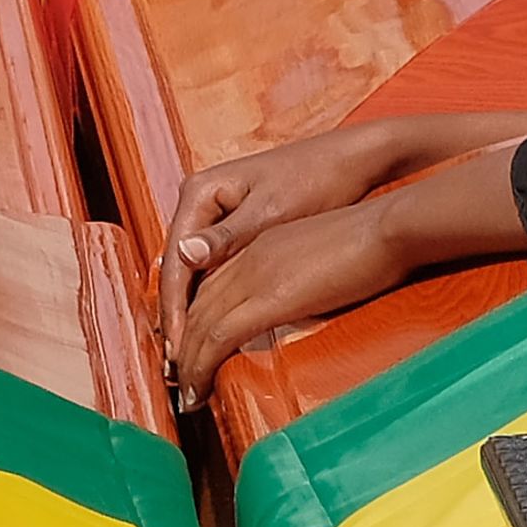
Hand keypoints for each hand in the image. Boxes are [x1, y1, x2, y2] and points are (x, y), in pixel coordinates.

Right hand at [158, 125, 406, 350]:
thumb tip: (185, 254)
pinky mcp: (237, 225)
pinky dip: (213, 299)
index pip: (174, 261)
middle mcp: (201, 201)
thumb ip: (228, 236)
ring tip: (192, 359)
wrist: (353, 159)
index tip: (178, 350)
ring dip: (193, 314)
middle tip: (180, 367)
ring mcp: (218, 213)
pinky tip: (215, 330)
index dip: (174, 310)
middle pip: (179, 269)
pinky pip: (215, 268)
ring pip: (195, 272)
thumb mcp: (272, 211)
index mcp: (200, 192)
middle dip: (179, 318)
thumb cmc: (316, 178)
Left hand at [167, 202, 412, 406]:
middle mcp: (249, 258)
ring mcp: (255, 275)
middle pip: (197, 305)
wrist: (387, 228)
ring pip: (199, 323)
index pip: (212, 285)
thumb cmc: (371, 241)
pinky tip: (198, 388)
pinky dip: (201, 365)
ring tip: (187, 393)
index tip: (193, 349)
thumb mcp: (323, 256)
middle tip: (179, 378)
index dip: (195, 319)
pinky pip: (219, 336)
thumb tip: (299, 300)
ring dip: (187, 362)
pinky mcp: (269, 299)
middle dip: (183, 344)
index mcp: (261, 245)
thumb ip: (299, 276)